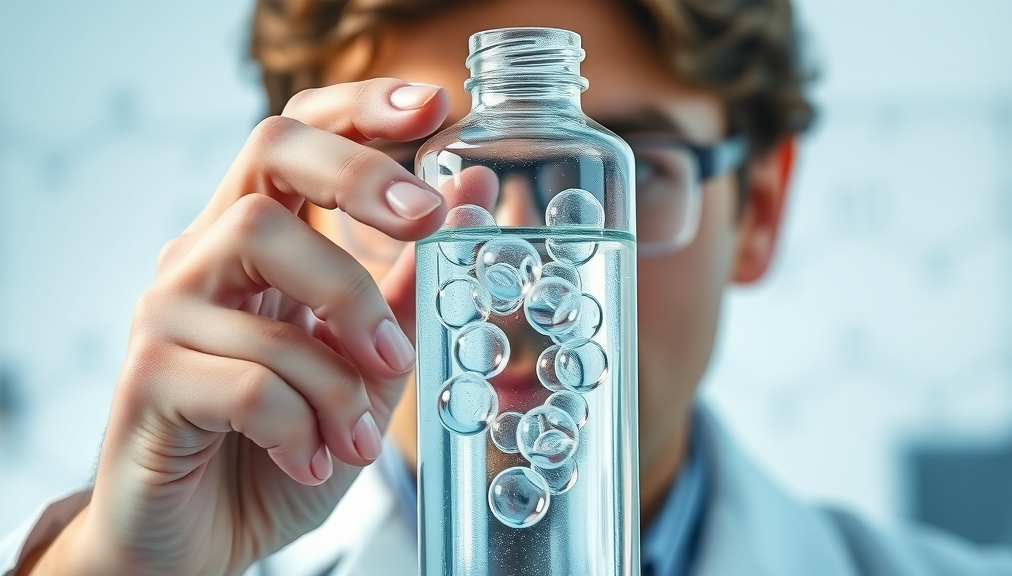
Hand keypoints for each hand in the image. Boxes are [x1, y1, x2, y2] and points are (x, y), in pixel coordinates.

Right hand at [26, 78, 449, 575]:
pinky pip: (250, 379)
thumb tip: (473, 190)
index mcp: (257, 244)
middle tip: (427, 224)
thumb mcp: (367, 370)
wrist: (203, 542)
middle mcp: (203, 258)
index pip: (295, 134)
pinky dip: (304, 425)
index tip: (435, 106)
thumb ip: (410, 286)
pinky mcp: (148, 379)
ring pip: (268, 269)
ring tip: (364, 430)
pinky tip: (312, 459)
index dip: (362, 107)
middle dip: (360, 181)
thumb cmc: (284, 447)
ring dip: (344, 354)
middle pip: (267, 154)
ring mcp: (167, 312)